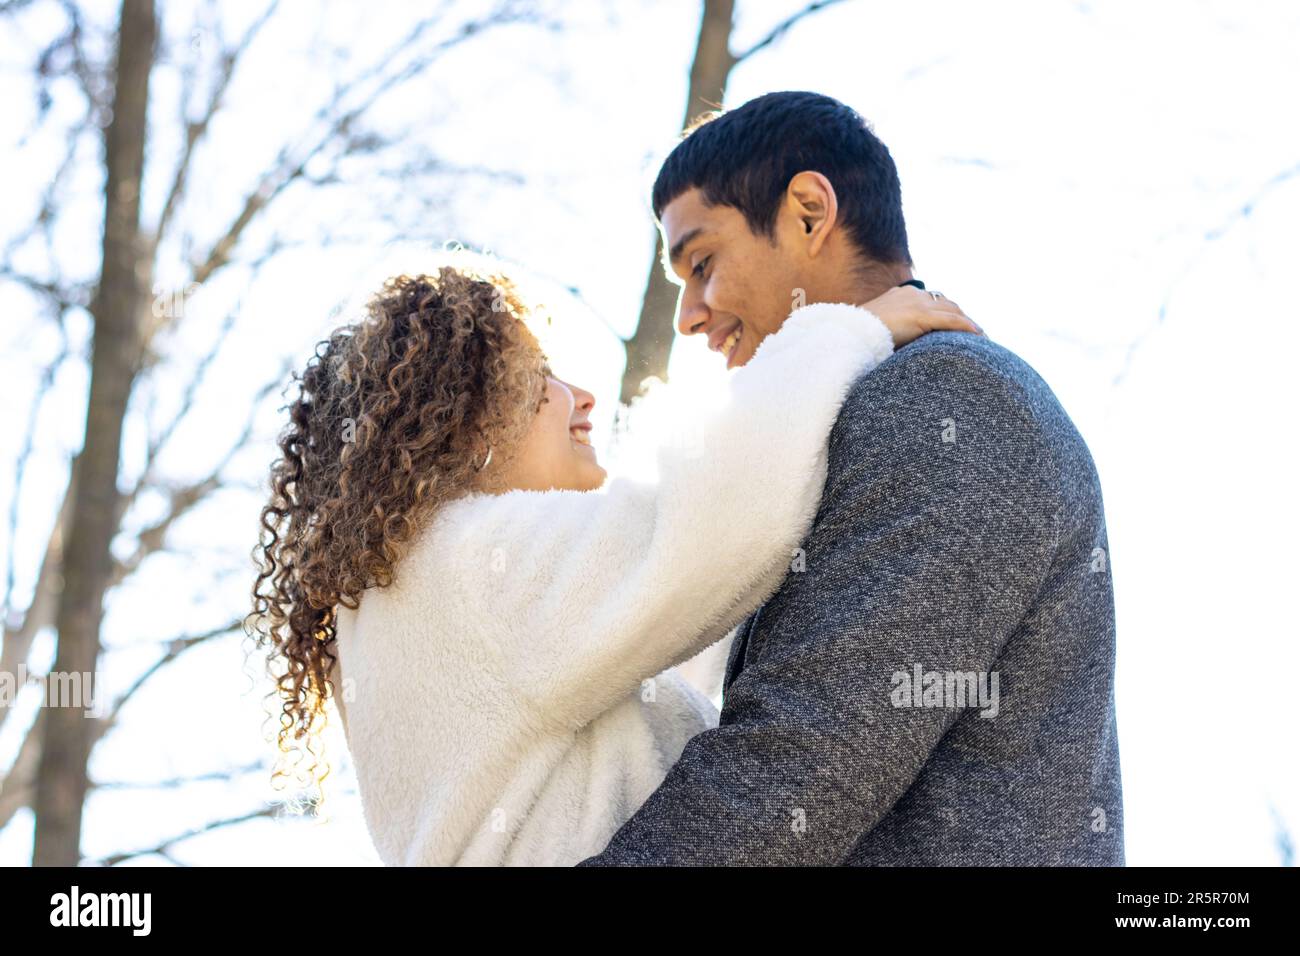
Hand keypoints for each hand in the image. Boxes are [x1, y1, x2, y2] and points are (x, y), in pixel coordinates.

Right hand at [861, 285, 982, 347]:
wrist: (851, 332)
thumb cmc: (860, 335)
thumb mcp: (878, 328)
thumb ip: (893, 329)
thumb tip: (897, 344)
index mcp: (902, 294)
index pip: (931, 301)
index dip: (946, 312)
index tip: (955, 323)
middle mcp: (913, 294)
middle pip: (946, 303)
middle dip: (961, 316)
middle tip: (974, 332)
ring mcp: (917, 303)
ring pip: (952, 311)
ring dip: (968, 323)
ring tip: (981, 336)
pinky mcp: (921, 315)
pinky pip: (951, 321)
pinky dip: (966, 327)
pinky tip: (979, 335)